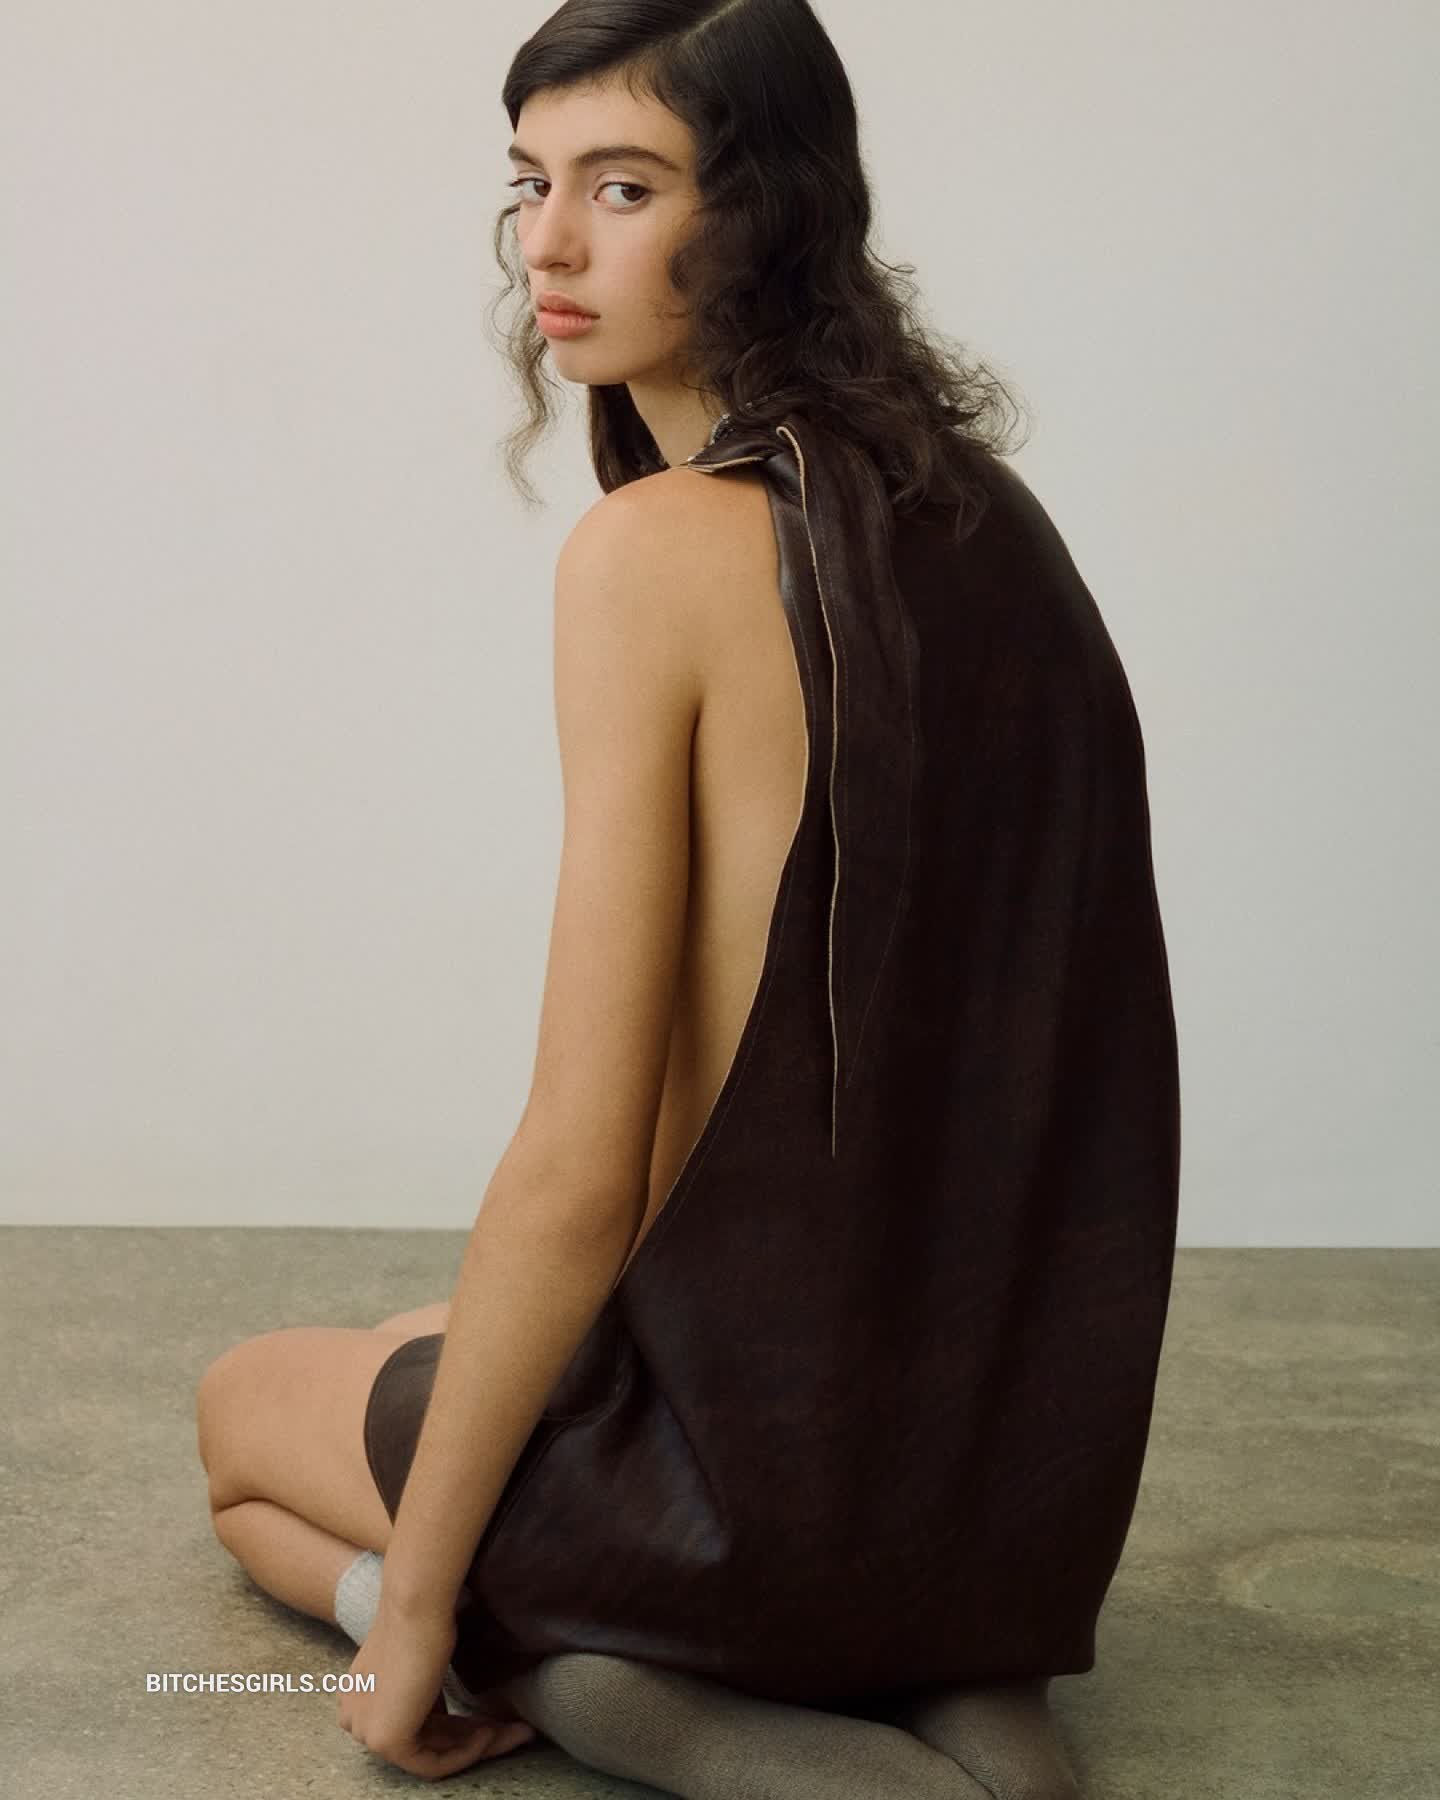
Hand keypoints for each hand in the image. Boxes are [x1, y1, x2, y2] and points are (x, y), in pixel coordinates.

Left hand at [336, 1596, 535, 1777]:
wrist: (416, 1605)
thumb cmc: (422, 1617)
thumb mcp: (421, 1660)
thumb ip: (422, 1690)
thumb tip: (445, 1714)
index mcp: (359, 1698)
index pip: (414, 1725)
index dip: (457, 1727)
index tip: (492, 1721)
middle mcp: (357, 1719)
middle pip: (426, 1742)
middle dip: (473, 1739)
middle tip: (514, 1731)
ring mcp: (369, 1733)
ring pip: (433, 1754)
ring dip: (479, 1746)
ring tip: (516, 1732)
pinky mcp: (388, 1741)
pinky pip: (434, 1763)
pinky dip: (468, 1753)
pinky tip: (494, 1733)